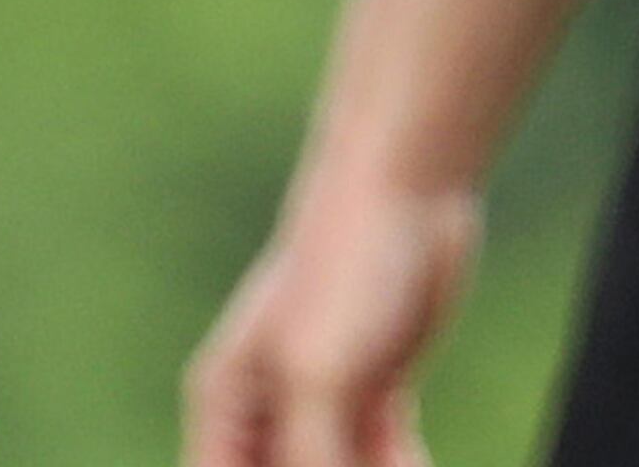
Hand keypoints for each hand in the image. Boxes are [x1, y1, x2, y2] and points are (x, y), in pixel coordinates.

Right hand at [183, 181, 480, 466]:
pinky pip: (383, 460)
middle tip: (358, 459)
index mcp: (226, 398)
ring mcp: (321, 400)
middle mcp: (266, 405)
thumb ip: (309, 454)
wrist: (403, 197)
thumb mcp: (320, 376)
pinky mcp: (373, 392)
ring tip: (396, 459)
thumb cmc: (341, 272)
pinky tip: (413, 457)